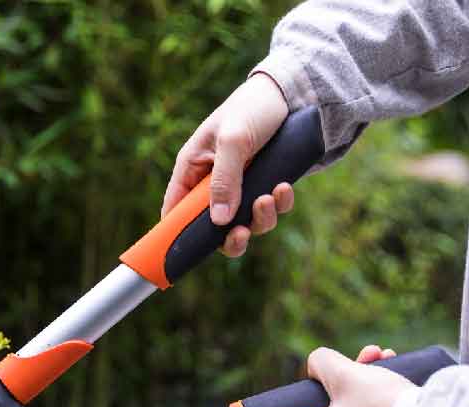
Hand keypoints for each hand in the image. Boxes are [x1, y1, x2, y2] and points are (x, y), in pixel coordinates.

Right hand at [163, 73, 295, 257]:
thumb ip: (224, 180)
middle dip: (229, 236)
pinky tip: (284, 188)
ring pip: (245, 223)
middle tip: (241, 233)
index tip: (186, 252)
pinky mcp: (265, 185)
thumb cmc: (252, 108)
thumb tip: (218, 222)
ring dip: (259, 219)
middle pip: (212, 228)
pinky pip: (270, 209)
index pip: (175, 210)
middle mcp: (214, 183)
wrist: (293, 92)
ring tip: (269, 198)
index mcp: (193, 168)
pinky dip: (278, 205)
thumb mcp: (233, 140)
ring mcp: (241, 186)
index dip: (176, 234)